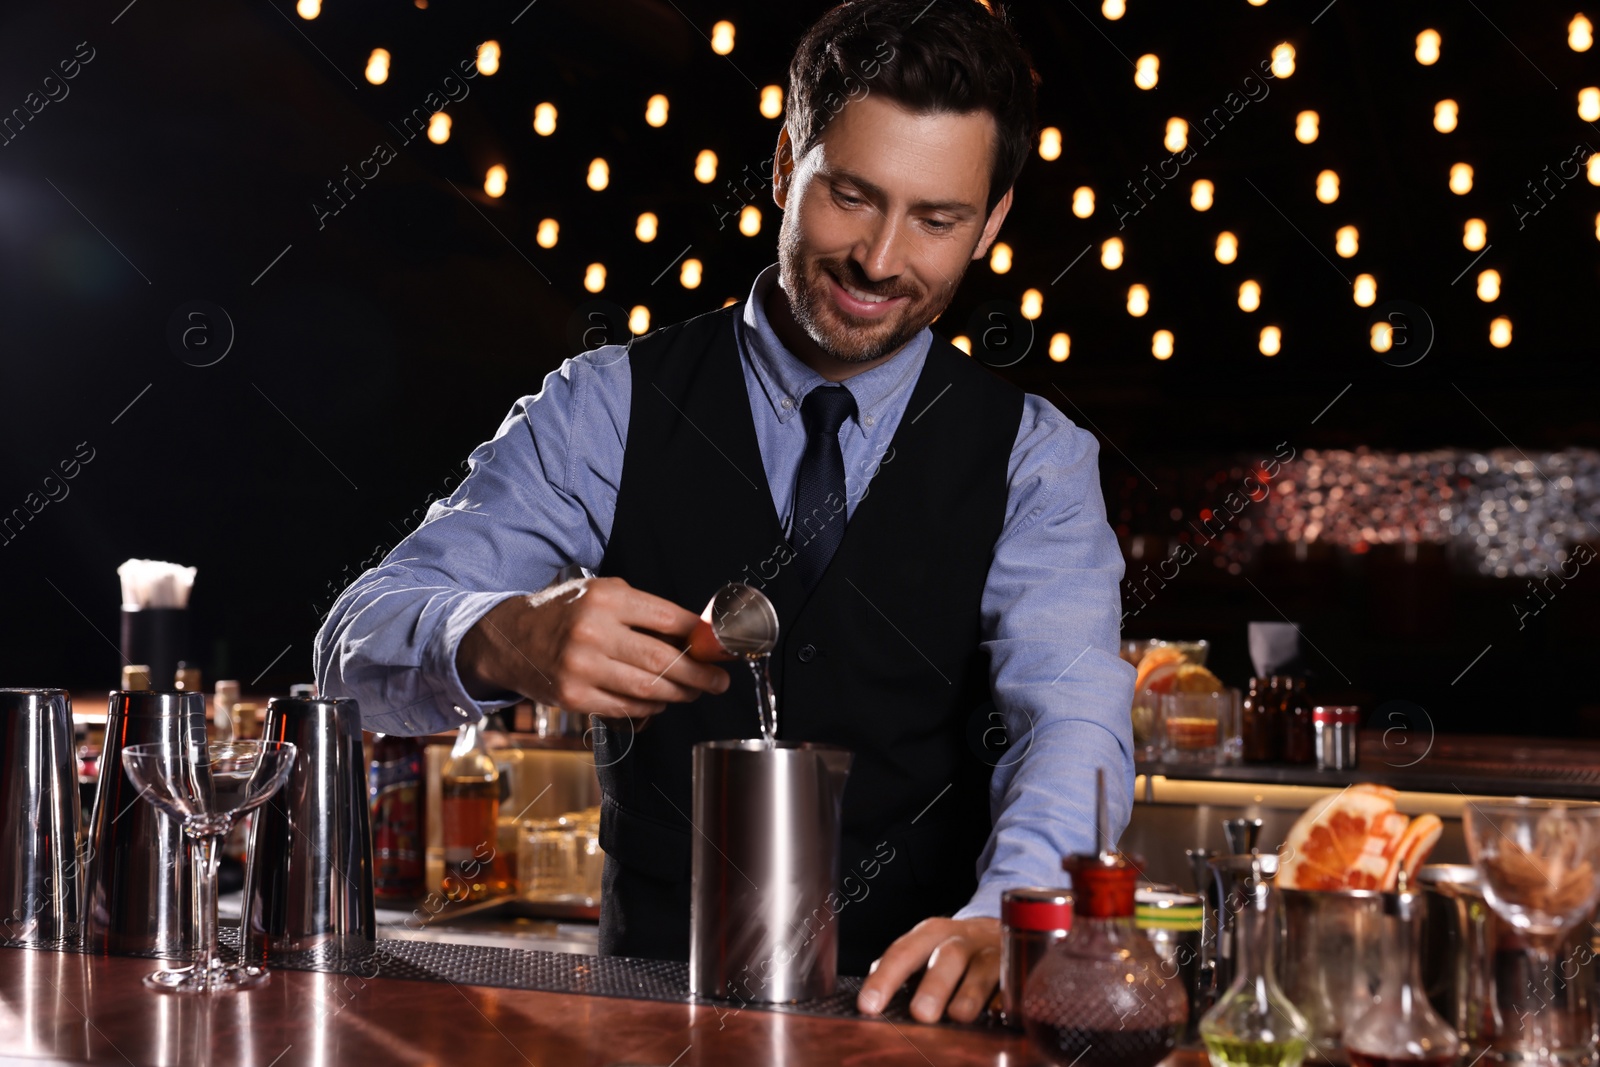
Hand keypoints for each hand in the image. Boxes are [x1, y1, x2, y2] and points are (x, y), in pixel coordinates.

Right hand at [455, 576, 730, 717]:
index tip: (718, 647)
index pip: (668, 619)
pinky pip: (626, 708)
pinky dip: (650, 707)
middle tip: (719, 681)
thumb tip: (695, 636)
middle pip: (663, 660)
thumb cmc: (564, 613)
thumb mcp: (602, 594)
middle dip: (700, 674)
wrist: (510, 638)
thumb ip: (644, 611)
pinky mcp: (573, 696)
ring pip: (648, 689)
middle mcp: (593, 632)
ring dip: (679, 694)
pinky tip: (660, 701)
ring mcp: (581, 667)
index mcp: (606, 599)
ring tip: (694, 691)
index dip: (700, 637)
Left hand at [855, 917, 1000, 1023]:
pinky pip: (1013, 983)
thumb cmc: (952, 950)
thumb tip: (870, 1001)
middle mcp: (962, 939)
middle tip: (921, 1014)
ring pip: (983, 968)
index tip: (869, 1006)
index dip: (885, 979)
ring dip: (970, 993)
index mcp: (931, 934)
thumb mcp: (925, 950)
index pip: (903, 953)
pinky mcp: (1017, 969)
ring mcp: (993, 953)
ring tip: (958, 1016)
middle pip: (948, 956)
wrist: (1000, 930)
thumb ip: (900, 970)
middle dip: (934, 985)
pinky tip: (999, 1013)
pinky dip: (1006, 998)